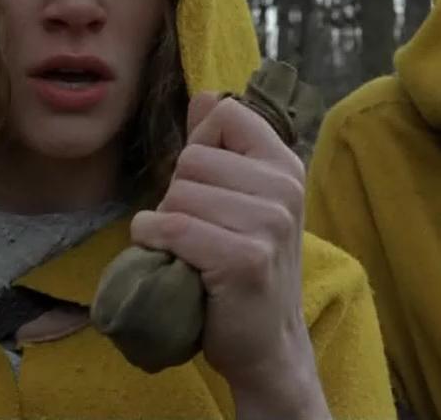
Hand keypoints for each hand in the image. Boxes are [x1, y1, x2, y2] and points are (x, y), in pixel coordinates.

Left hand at [130, 92, 328, 418]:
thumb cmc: (245, 269)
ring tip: (193, 252)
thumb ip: (221, 145)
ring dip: (167, 225)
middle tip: (201, 234)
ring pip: (178, 195)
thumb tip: (202, 94)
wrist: (267, 345)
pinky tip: (173, 261)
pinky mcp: (245, 259)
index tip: (209, 188)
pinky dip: (156, 244)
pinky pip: (174, 228)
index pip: (224, 114)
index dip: (199, 147)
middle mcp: (284, 188)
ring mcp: (269, 224)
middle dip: (179, 196)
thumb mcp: (242, 199)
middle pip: (191, 158)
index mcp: (285, 165)